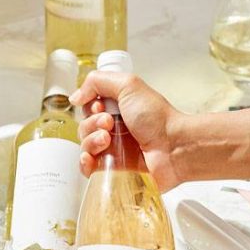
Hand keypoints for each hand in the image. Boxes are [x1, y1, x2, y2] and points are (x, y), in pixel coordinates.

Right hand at [71, 71, 185, 190]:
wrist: (174, 147)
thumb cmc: (157, 117)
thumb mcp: (128, 85)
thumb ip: (98, 81)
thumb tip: (75, 97)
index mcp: (118, 108)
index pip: (88, 108)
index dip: (90, 107)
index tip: (102, 107)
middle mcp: (114, 128)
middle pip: (84, 126)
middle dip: (91, 124)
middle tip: (109, 123)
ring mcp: (113, 149)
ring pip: (84, 146)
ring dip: (90, 140)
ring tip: (107, 139)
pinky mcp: (113, 169)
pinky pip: (87, 168)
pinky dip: (84, 162)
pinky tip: (90, 158)